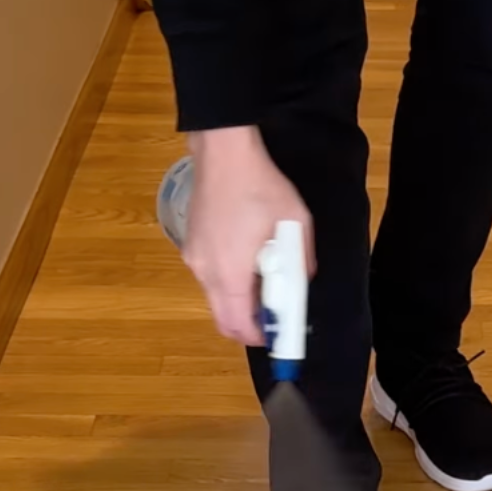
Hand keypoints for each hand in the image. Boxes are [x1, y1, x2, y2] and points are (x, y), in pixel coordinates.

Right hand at [181, 127, 311, 346]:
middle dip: (247, 327)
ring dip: (237, 302)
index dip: (262, 337)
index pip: (241, 326)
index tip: (278, 334)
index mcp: (231, 274)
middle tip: (271, 317)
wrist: (224, 153)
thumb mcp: (296, 225)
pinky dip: (226, 282)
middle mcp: (206, 273)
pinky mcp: (190, 245)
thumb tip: (301, 282)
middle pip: (223, 320)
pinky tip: (244, 257)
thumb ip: (301, 262)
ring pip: (215, 299)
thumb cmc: (261, 187)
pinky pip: (208, 278)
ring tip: (262, 277)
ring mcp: (194, 259)